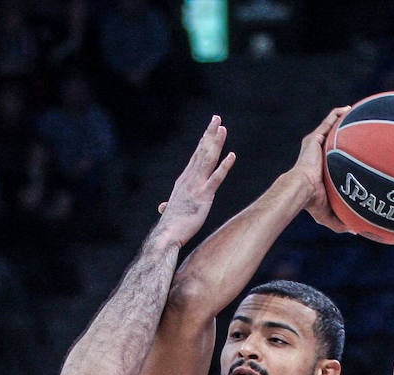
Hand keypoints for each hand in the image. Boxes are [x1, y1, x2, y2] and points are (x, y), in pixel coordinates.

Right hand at [154, 115, 235, 247]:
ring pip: (208, 160)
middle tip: (216, 118)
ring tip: (223, 128)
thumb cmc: (169, 226)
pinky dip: (224, 167)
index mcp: (183, 181)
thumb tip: (162, 207)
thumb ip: (169, 205)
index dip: (203, 142)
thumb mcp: (170, 211)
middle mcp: (189, 179)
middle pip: (201, 152)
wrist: (167, 236)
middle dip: (209, 134)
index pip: (195, 157)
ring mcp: (197, 186)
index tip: (209, 129)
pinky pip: (216, 179)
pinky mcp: (204, 197)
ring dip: (216, 143)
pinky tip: (232, 156)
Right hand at [298, 107, 353, 232]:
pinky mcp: (314, 138)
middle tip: (356, 132)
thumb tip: (355, 231)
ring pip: (329, 128)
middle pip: (331, 141)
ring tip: (353, 113)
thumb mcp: (328, 214)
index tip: (352, 154)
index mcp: (319, 170)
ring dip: (340, 121)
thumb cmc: (312, 203)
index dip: (340, 156)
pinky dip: (337, 115)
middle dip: (341, 135)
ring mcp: (315, 145)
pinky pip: (328, 122)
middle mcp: (316, 155)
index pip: (330, 160)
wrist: (301, 189)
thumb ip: (340, 221)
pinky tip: (348, 109)